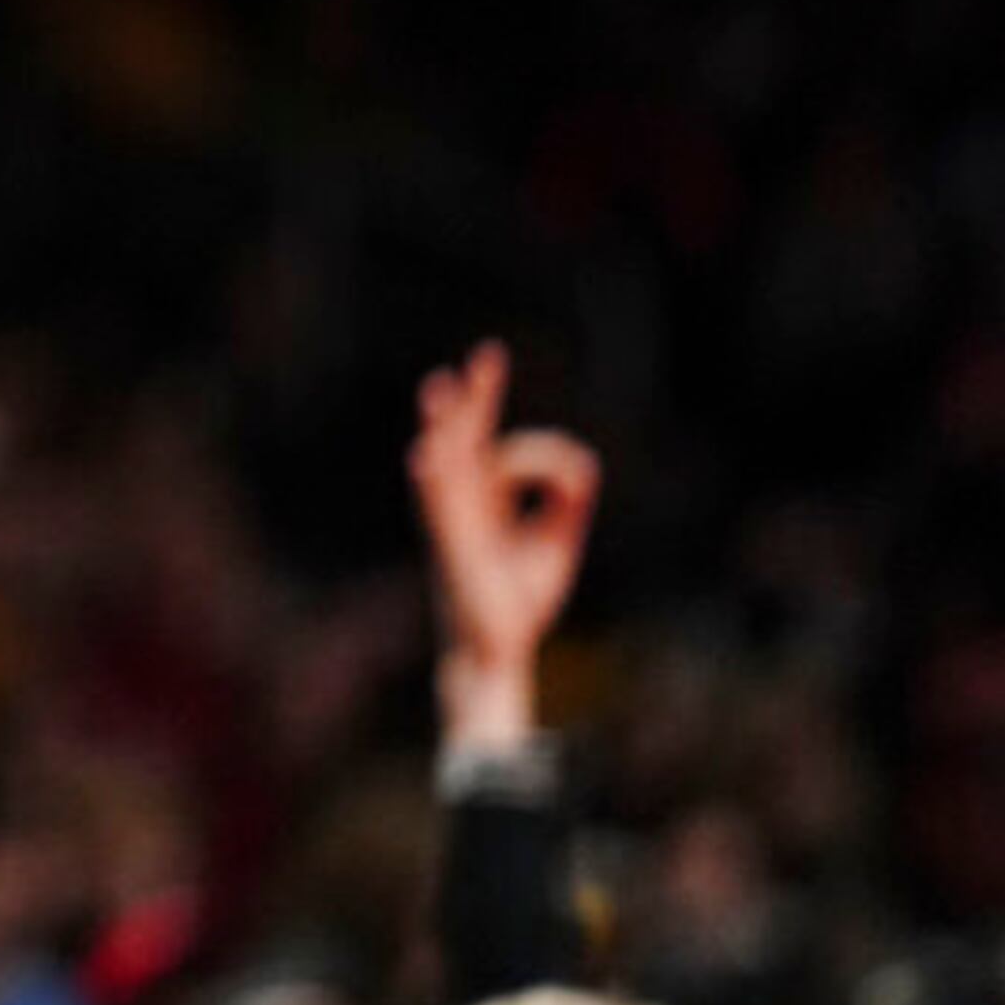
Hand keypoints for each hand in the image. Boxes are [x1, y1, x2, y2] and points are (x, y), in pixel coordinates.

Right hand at [407, 340, 598, 744]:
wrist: (499, 650)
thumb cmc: (520, 598)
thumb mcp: (557, 542)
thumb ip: (569, 500)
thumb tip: (580, 464)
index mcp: (483, 498)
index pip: (491, 442)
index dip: (491, 403)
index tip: (493, 360)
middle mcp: (463, 502)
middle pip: (465, 439)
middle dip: (474, 398)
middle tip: (484, 355)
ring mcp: (453, 523)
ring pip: (447, 463)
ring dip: (445, 426)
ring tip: (440, 387)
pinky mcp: (454, 550)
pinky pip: (440, 510)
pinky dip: (433, 482)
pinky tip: (424, 458)